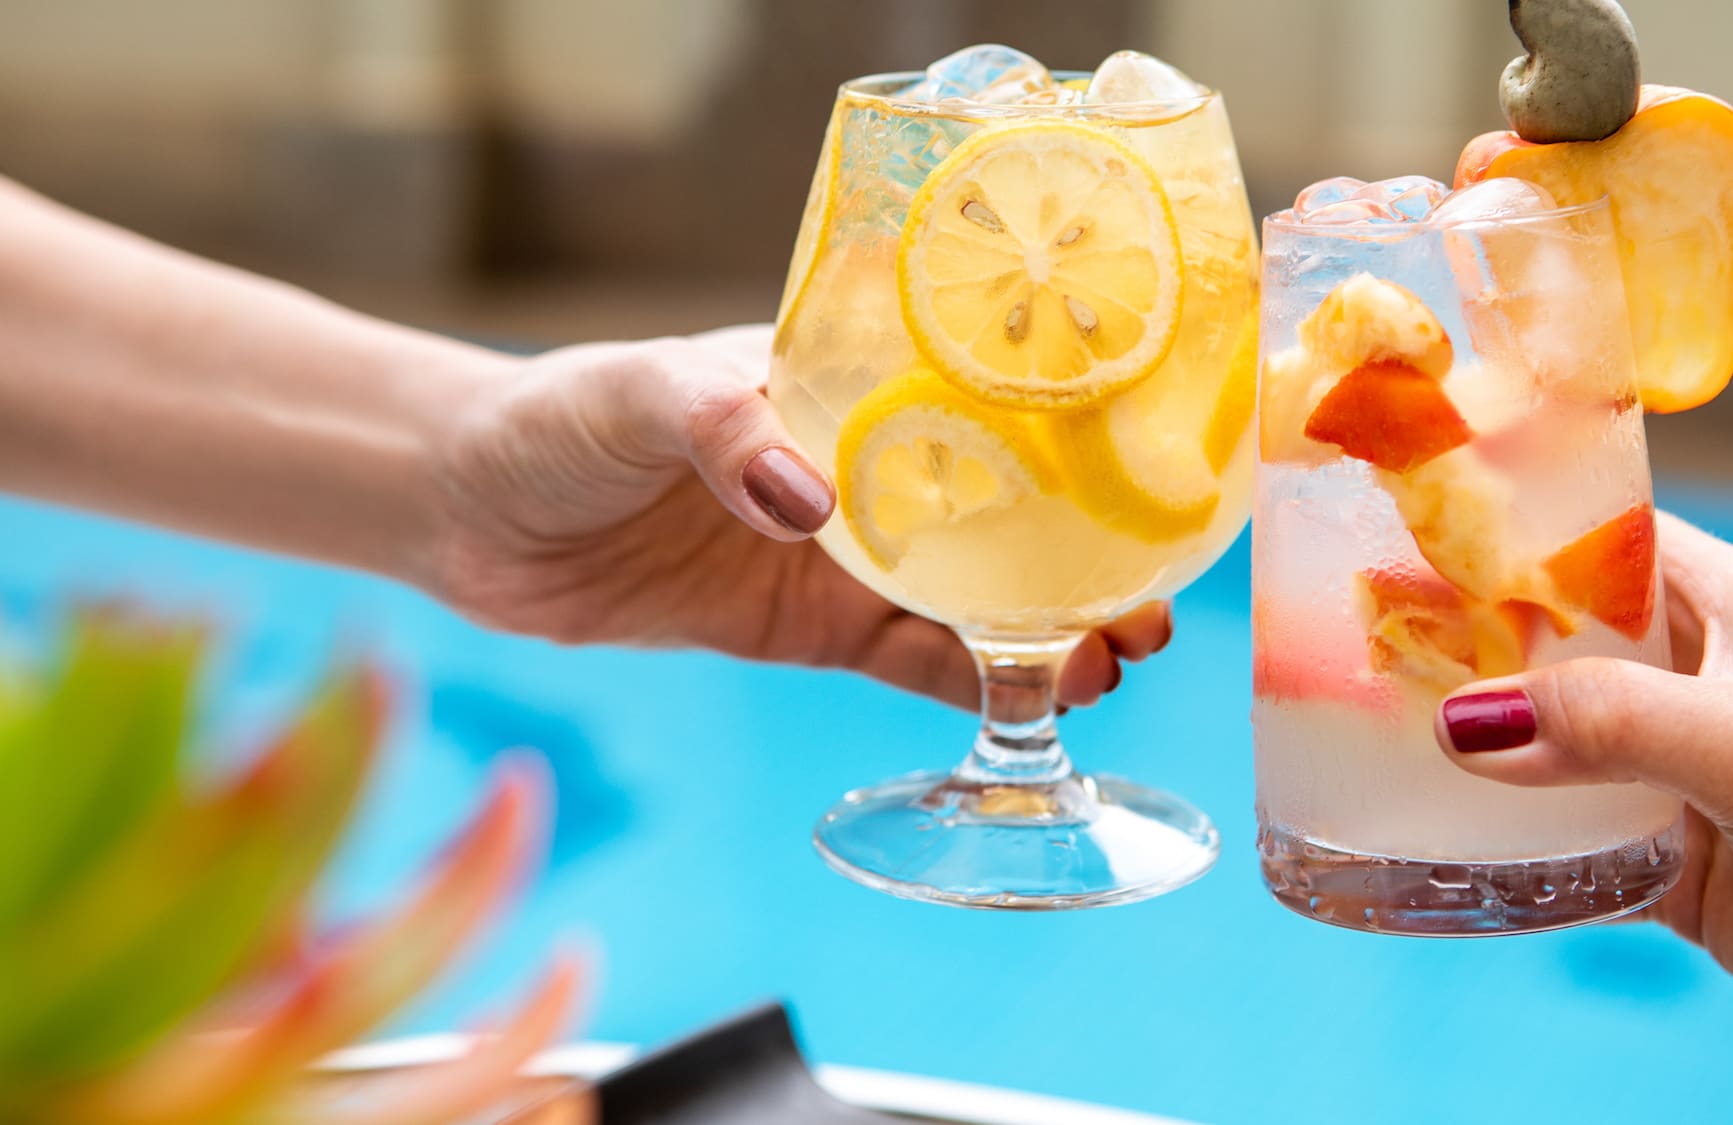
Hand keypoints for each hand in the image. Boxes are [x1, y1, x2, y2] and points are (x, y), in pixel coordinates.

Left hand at [426, 324, 1169, 707]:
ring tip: (1114, 655)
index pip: (979, 408)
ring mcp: (839, 554)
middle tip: (1150, 602)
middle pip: (1001, 512)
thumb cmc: (552, 417)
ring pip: (971, 596)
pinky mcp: (804, 628)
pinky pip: (906, 657)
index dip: (1066, 448)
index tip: (1139, 481)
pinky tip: (1033, 697)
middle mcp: (863, 468)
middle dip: (1082, 554)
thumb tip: (808, 502)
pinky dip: (969, 679)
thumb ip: (720, 429)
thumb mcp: (636, 394)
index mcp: (846, 387)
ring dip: (1045, 627)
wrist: (466, 511)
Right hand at [1433, 513, 1732, 1105]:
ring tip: (1385, 741)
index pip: (1611, 543)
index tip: (1422, 534)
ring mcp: (1684, 776)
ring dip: (1489, 753)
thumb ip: (1610, 725)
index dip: (1524, 535)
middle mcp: (1702, 684)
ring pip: (1558, 749)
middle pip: (1566, 648)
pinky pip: (1571, 846)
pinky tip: (1450, 841)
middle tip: (1373, 646)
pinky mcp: (1678, 864)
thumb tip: (1465, 724)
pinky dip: (1516, 848)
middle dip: (1478, 649)